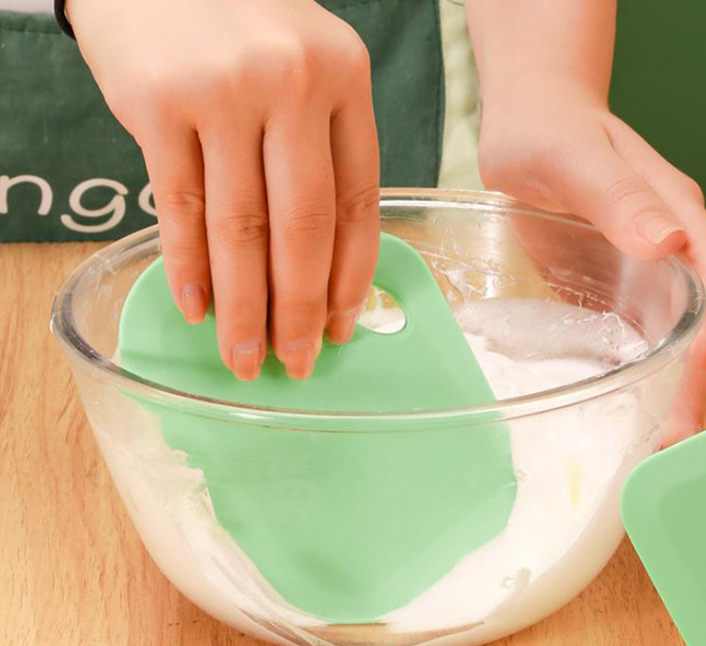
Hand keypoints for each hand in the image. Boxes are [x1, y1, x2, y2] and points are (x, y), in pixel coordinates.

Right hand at [67, 0, 379, 379]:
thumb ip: (318, 152)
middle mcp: (292, 83)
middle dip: (299, 310)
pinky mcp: (158, 101)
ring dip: (243, 308)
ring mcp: (223, 91)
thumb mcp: (305, 70)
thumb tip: (318, 268)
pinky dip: (188, 268)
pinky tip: (198, 310)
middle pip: (303, 228)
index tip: (341, 330)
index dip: (350, 279)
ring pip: (239, 228)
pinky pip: (178, 207)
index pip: (357, 204)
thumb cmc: (241, 27)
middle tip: (296, 363)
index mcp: (345, 80)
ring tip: (244, 357)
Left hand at [478, 79, 705, 442]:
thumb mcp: (577, 157)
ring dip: (663, 381)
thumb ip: (619, 196)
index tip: (700, 369)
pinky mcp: (608, 284)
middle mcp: (663, 244)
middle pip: (692, 315)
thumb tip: (667, 242)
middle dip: (689, 374)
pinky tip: (619, 401)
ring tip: (655, 438)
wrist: (526, 126)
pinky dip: (629, 367)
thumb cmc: (549, 130)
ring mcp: (637, 268)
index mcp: (670, 211)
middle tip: (676, 433)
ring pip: (662, 331)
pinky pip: (625, 330)